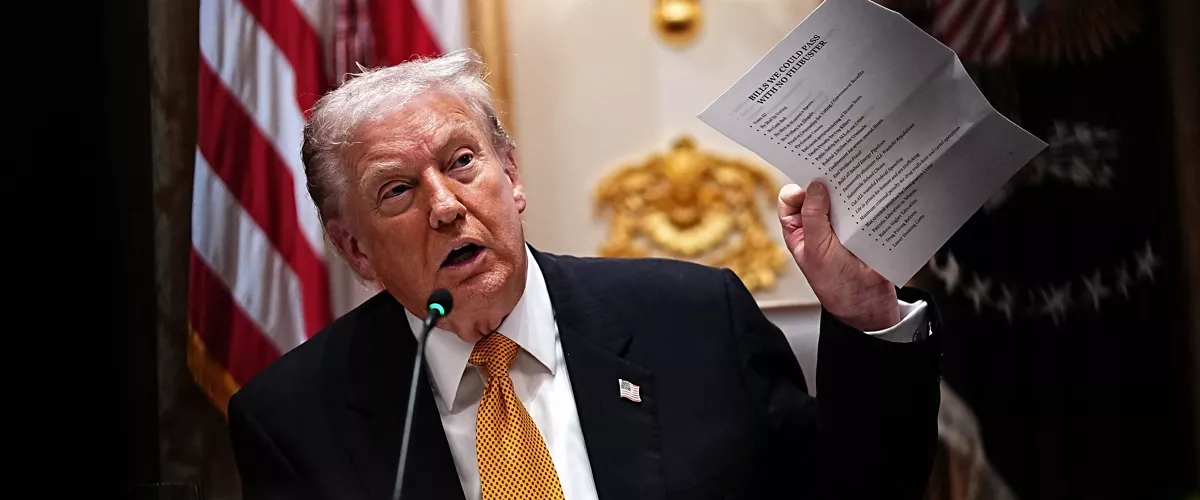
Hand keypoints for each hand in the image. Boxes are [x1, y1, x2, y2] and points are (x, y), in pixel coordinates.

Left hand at [777, 181, 900, 330]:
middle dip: (826, 183)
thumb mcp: (817, 249)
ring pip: (842, 199)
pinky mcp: (864, 227)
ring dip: (849, 191)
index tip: (811, 181)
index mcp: (800, 231)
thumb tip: (814, 186)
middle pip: (818, 194)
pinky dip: (868, 200)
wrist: (871, 304)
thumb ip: (812, 217)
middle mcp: (819, 226)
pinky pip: (864, 208)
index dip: (798, 188)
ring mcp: (843, 226)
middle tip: (837, 171)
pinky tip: (873, 193)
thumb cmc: (837, 284)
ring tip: (857, 180)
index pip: (791, 200)